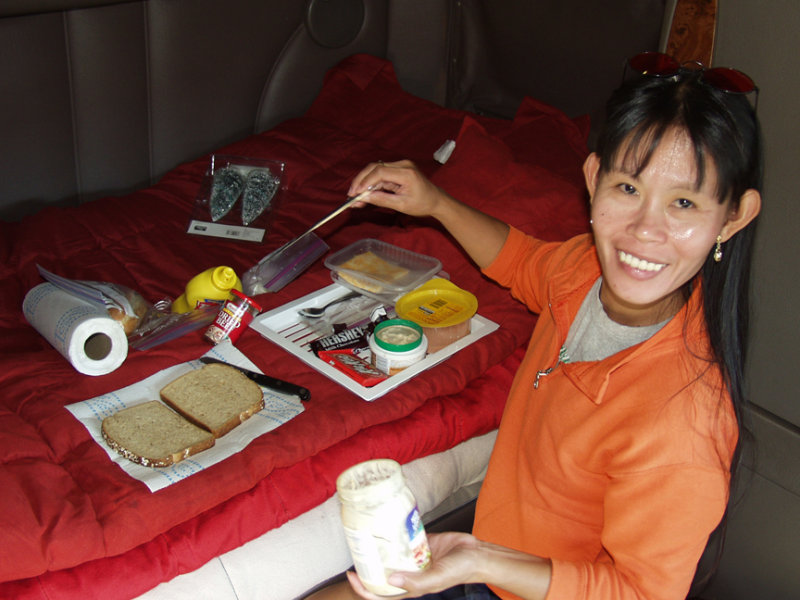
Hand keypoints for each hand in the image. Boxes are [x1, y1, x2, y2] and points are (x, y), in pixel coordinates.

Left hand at [346, 532, 482, 599]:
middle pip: (382, 573)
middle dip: (367, 567)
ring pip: (391, 556)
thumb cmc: (459, 570)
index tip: (352, 576)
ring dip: (379, 550)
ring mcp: (414, 557)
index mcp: (411, 586)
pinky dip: (394, 535)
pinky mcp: (420, 542)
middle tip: (355, 553)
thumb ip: (415, 582)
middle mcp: (409, 573)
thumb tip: (390, 580)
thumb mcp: (437, 578)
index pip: (382, 592)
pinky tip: (384, 526)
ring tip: (365, 539)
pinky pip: (403, 539)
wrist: (477, 553)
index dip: (364, 588)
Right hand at [347, 160, 450, 218]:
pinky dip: (371, 183)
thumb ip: (382, 200)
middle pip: (374, 168)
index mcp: (406, 173)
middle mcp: (402, 165)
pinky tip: (364, 194)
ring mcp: (400, 165)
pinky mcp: (398, 169)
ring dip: (364, 183)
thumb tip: (363, 198)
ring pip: (375, 170)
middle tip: (351, 195)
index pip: (379, 172)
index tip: (355, 194)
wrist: (436, 200)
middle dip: (360, 181)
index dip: (365, 182)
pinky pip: (380, 174)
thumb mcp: (402, 205)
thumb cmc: (422, 204)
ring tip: (355, 197)